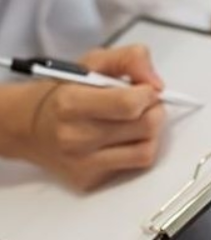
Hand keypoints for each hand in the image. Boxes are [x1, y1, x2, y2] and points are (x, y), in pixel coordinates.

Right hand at [25, 44, 165, 189]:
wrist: (24, 126)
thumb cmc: (61, 93)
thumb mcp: (92, 62)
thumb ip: (129, 59)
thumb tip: (156, 83)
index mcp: (72, 103)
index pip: (130, 104)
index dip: (148, 94)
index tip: (145, 89)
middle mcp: (75, 137)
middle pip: (145, 127)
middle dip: (154, 111)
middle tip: (144, 104)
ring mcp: (83, 163)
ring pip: (146, 151)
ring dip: (150, 134)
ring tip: (136, 122)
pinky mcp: (89, 181)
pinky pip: (133, 166)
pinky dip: (137, 151)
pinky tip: (124, 140)